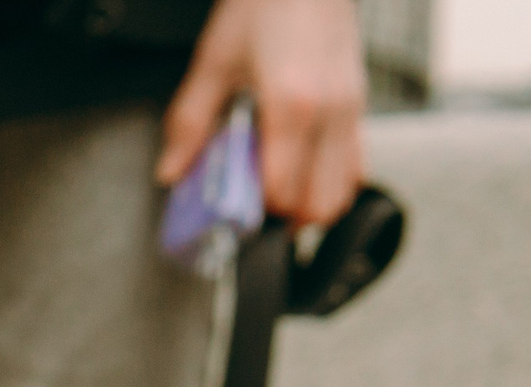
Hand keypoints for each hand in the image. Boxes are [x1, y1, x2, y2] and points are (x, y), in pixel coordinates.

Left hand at [159, 0, 365, 226]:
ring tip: (273, 194)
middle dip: (283, 220)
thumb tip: (171, 172)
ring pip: (344, 190)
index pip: (282, 192)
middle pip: (319, 203)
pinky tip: (299, 171)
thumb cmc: (263, 6)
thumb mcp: (213, 62)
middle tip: (250, 210)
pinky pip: (355, 163)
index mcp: (292, 108)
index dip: (256, 214)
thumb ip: (190, 123)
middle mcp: (331, 114)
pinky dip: (329, 181)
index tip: (229, 213)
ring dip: (309, 204)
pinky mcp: (360, 104)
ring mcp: (352, 110)